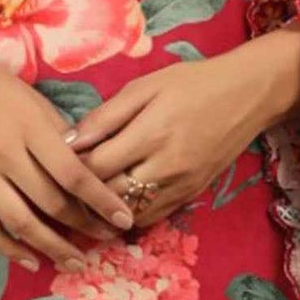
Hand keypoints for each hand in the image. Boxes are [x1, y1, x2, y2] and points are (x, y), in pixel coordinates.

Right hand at [0, 18, 140, 273]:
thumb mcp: (29, 96)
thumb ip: (58, 132)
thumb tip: (87, 166)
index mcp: (28, 126)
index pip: (74, 173)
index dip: (102, 201)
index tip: (124, 218)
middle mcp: (4, 153)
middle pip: (51, 202)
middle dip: (84, 226)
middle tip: (107, 240)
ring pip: (21, 222)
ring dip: (53, 247)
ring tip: (76, 262)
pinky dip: (10, 249)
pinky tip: (32, 261)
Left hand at [64, 27, 299, 223]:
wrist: (248, 95)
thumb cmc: (192, 82)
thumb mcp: (145, 86)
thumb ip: (105, 116)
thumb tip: (68, 142)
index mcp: (150, 133)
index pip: (95, 167)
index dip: (69, 171)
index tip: (52, 166)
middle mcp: (166, 166)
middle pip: (109, 196)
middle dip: (81, 196)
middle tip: (58, 190)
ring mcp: (181, 185)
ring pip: (129, 213)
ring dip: (102, 212)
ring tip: (80, 202)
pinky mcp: (191, 195)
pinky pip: (151, 217)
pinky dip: (128, 216)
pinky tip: (112, 207)